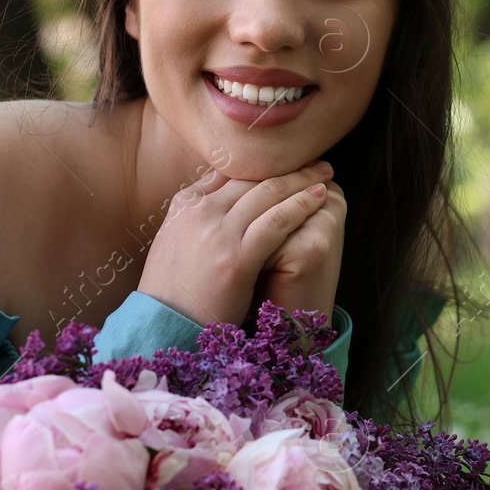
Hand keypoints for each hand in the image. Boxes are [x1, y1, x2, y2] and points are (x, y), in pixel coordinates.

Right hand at [136, 160, 333, 328]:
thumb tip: (220, 203)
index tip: (286, 163)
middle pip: (252, 178)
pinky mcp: (236, 257)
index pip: (230, 173)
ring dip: (301, 180)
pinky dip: (301, 205)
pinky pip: (277, 222)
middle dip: (287, 167)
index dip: (262, 166)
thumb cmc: (175, 293)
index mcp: (184, 206)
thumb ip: (197, 220)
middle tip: (314, 161)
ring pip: (268, 193)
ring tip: (325, 173)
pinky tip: (320, 198)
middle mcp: (199, 212)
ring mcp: (217, 232)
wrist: (165, 328)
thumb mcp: (176, 244)